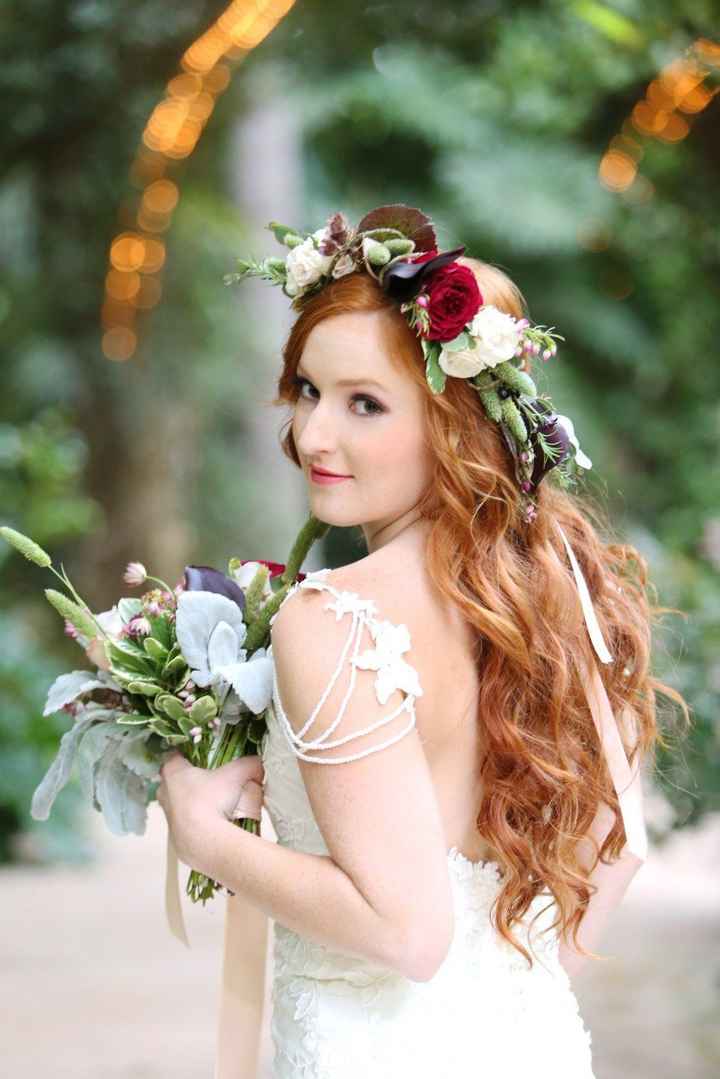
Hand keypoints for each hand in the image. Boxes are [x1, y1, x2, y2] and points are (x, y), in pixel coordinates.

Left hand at [157, 750, 264, 865]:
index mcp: (174, 773)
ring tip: (217, 807)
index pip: (174, 756)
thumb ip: (250, 764)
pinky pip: (185, 826)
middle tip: (213, 782)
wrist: (207, 843)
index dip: (188, 755)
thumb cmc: (213, 803)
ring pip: (179, 805)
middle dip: (191, 780)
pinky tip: (214, 826)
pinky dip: (197, 825)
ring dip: (194, 804)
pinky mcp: (175, 838)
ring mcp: (169, 817)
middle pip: (175, 781)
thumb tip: (258, 763)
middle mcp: (165, 793)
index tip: (202, 757)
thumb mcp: (238, 774)